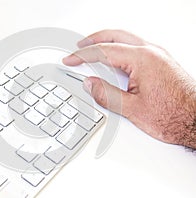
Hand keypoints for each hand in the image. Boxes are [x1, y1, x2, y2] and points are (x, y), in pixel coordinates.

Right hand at [63, 29, 195, 148]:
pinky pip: (135, 47)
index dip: (83, 56)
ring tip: (92, 49)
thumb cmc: (174, 115)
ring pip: (126, 39)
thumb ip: (107, 94)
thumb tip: (90, 84)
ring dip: (107, 41)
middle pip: (115, 36)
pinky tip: (114, 58)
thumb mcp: (133, 109)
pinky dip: (119, 48)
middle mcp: (152, 52)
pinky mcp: (161, 61)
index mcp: (143, 59)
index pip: (104, 51)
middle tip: (79, 46)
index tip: (71, 60)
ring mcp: (158, 55)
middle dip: (94, 39)